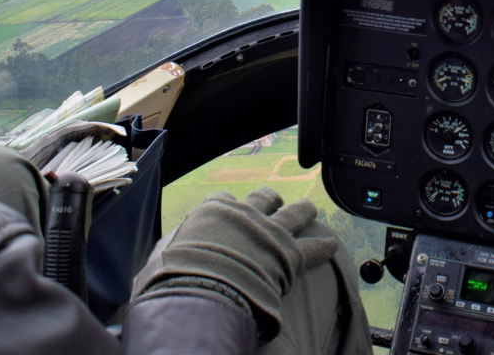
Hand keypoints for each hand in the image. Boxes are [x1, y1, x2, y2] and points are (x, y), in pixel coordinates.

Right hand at [134, 187, 336, 339]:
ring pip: (294, 214)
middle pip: (263, 199)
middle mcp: (244, 214)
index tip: (228, 214)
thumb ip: (170, 248)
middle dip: (269, 200)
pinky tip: (332, 244)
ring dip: (303, 211)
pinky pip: (312, 248)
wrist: (203, 294)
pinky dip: (323, 246)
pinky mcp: (289, 256)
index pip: (222, 200)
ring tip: (309, 208)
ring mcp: (270, 232)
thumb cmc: (174, 279)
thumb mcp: (161, 257)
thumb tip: (166, 252)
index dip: (227, 208)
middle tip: (275, 202)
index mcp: (212, 211)